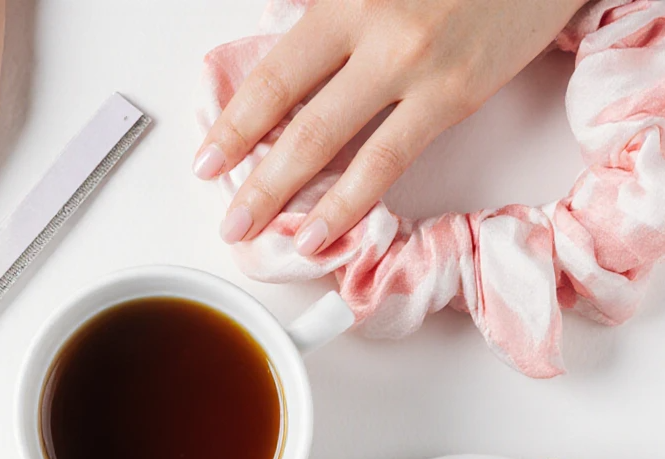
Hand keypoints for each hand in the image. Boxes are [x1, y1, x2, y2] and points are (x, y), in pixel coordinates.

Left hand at [194, 0, 586, 253]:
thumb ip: (335, 20)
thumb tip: (293, 72)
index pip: (274, 74)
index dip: (236, 124)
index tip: (208, 160)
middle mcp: (373, 30)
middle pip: (293, 114)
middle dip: (253, 174)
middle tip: (227, 218)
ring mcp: (414, 65)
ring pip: (334, 141)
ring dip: (288, 195)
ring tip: (257, 231)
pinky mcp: (456, 94)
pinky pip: (390, 157)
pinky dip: (350, 200)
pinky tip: (324, 229)